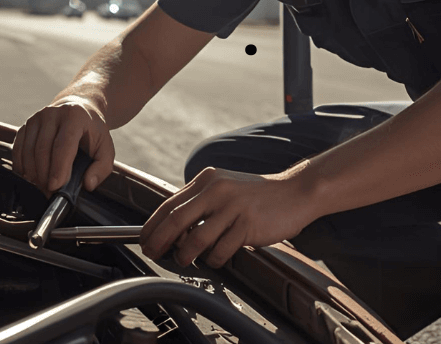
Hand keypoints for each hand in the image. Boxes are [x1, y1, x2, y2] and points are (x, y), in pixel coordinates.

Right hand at [12, 95, 115, 195]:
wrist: (78, 109)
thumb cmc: (92, 132)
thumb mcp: (106, 148)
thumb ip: (102, 168)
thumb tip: (88, 184)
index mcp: (74, 117)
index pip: (63, 145)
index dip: (58, 168)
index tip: (55, 187)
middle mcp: (52, 114)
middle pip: (42, 149)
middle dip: (45, 175)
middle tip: (50, 192)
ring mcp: (36, 118)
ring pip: (28, 151)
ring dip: (33, 173)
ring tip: (43, 186)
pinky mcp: (25, 126)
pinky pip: (18, 149)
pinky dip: (22, 166)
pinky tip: (31, 176)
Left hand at [139, 166, 319, 268]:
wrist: (296, 192)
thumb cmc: (258, 196)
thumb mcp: (225, 188)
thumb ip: (201, 201)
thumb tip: (172, 226)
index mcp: (207, 180)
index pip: (169, 204)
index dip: (152, 226)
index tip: (144, 240)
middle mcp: (217, 190)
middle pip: (176, 220)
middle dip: (159, 241)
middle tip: (153, 254)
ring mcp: (233, 207)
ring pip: (196, 238)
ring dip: (185, 254)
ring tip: (184, 260)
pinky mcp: (247, 225)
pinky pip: (220, 249)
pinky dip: (213, 259)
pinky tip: (215, 258)